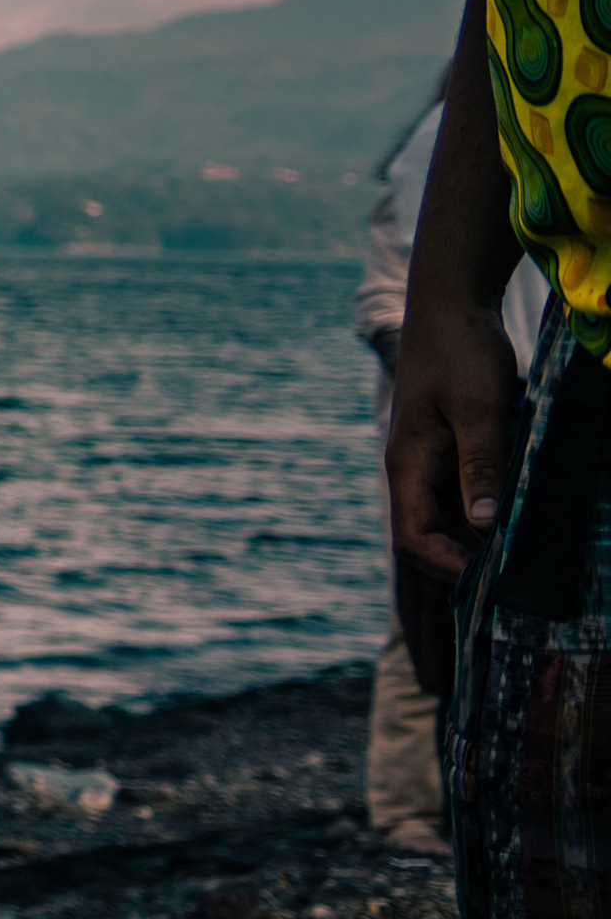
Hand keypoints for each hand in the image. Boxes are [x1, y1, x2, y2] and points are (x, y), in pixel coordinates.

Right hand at [387, 301, 523, 584]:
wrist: (451, 307)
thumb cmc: (462, 353)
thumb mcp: (480, 409)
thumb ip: (482, 467)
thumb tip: (485, 526)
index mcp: (409, 466)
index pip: (415, 538)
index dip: (449, 566)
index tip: (490, 584)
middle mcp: (415, 474)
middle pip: (424, 543)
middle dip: (451, 578)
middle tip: (488, 611)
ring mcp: (432, 466)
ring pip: (445, 527)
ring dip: (469, 555)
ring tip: (501, 584)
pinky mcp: (452, 454)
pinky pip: (463, 504)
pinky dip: (482, 527)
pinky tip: (509, 539)